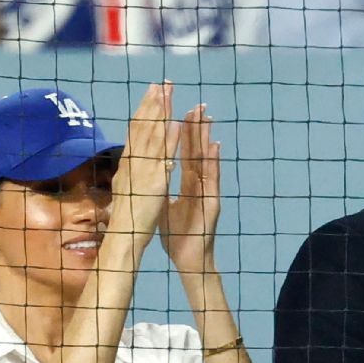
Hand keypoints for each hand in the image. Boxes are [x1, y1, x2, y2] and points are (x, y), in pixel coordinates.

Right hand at [109, 82, 180, 253]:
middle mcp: (134, 163)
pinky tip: (175, 124)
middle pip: (143, 127)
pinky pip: (163, 158)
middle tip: (161, 83)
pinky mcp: (154, 182)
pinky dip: (168, 140)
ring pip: (152, 136)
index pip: (136, 131)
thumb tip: (128, 164)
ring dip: (160, 113)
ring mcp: (143, 171)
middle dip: (152, 104)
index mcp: (129, 165)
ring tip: (168, 93)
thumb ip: (128, 175)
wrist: (124, 239)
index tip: (151, 93)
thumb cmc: (126, 220)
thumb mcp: (127, 190)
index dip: (144, 111)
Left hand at [160, 104, 219, 275]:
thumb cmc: (178, 235)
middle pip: (195, 151)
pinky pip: (212, 179)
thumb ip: (160, 189)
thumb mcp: (164, 207)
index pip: (182, 154)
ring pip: (205, 160)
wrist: (188, 257)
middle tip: (196, 105)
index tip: (177, 112)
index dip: (180, 134)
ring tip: (207, 117)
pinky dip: (214, 162)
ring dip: (206, 138)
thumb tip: (149, 174)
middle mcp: (197, 184)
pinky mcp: (212, 201)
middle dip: (195, 128)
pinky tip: (215, 146)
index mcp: (185, 184)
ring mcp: (206, 191)